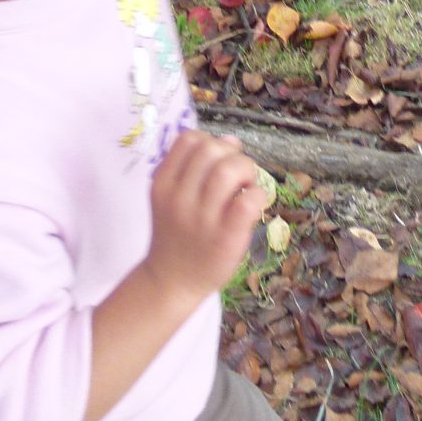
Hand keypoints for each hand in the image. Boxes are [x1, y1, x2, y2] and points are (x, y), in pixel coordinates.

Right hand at [141, 131, 263, 302]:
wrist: (172, 281)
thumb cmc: (177, 235)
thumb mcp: (173, 197)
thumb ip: (195, 168)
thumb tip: (231, 141)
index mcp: (163, 183)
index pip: (188, 139)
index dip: (210, 142)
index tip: (218, 162)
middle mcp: (179, 197)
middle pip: (210, 149)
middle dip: (232, 155)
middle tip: (237, 176)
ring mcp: (202, 218)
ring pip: (228, 170)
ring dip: (246, 170)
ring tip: (246, 187)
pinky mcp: (225, 237)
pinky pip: (248, 201)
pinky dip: (258, 194)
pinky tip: (254, 204)